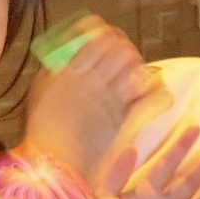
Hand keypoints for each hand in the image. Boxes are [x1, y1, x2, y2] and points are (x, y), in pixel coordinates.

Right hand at [21, 20, 163, 189]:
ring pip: (137, 67)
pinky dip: (158, 93)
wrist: (52, 165)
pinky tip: (153, 96)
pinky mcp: (127, 119)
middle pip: (120, 48)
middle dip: (126, 50)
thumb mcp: (40, 93)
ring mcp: (112, 98)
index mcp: (70, 69)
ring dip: (140, 68)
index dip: (107, 32)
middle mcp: (92, 79)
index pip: (97, 33)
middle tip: (125, 61)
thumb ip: (55, 71)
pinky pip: (153, 96)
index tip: (108, 39)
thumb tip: (67, 56)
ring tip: (136, 79)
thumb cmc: (43, 132)